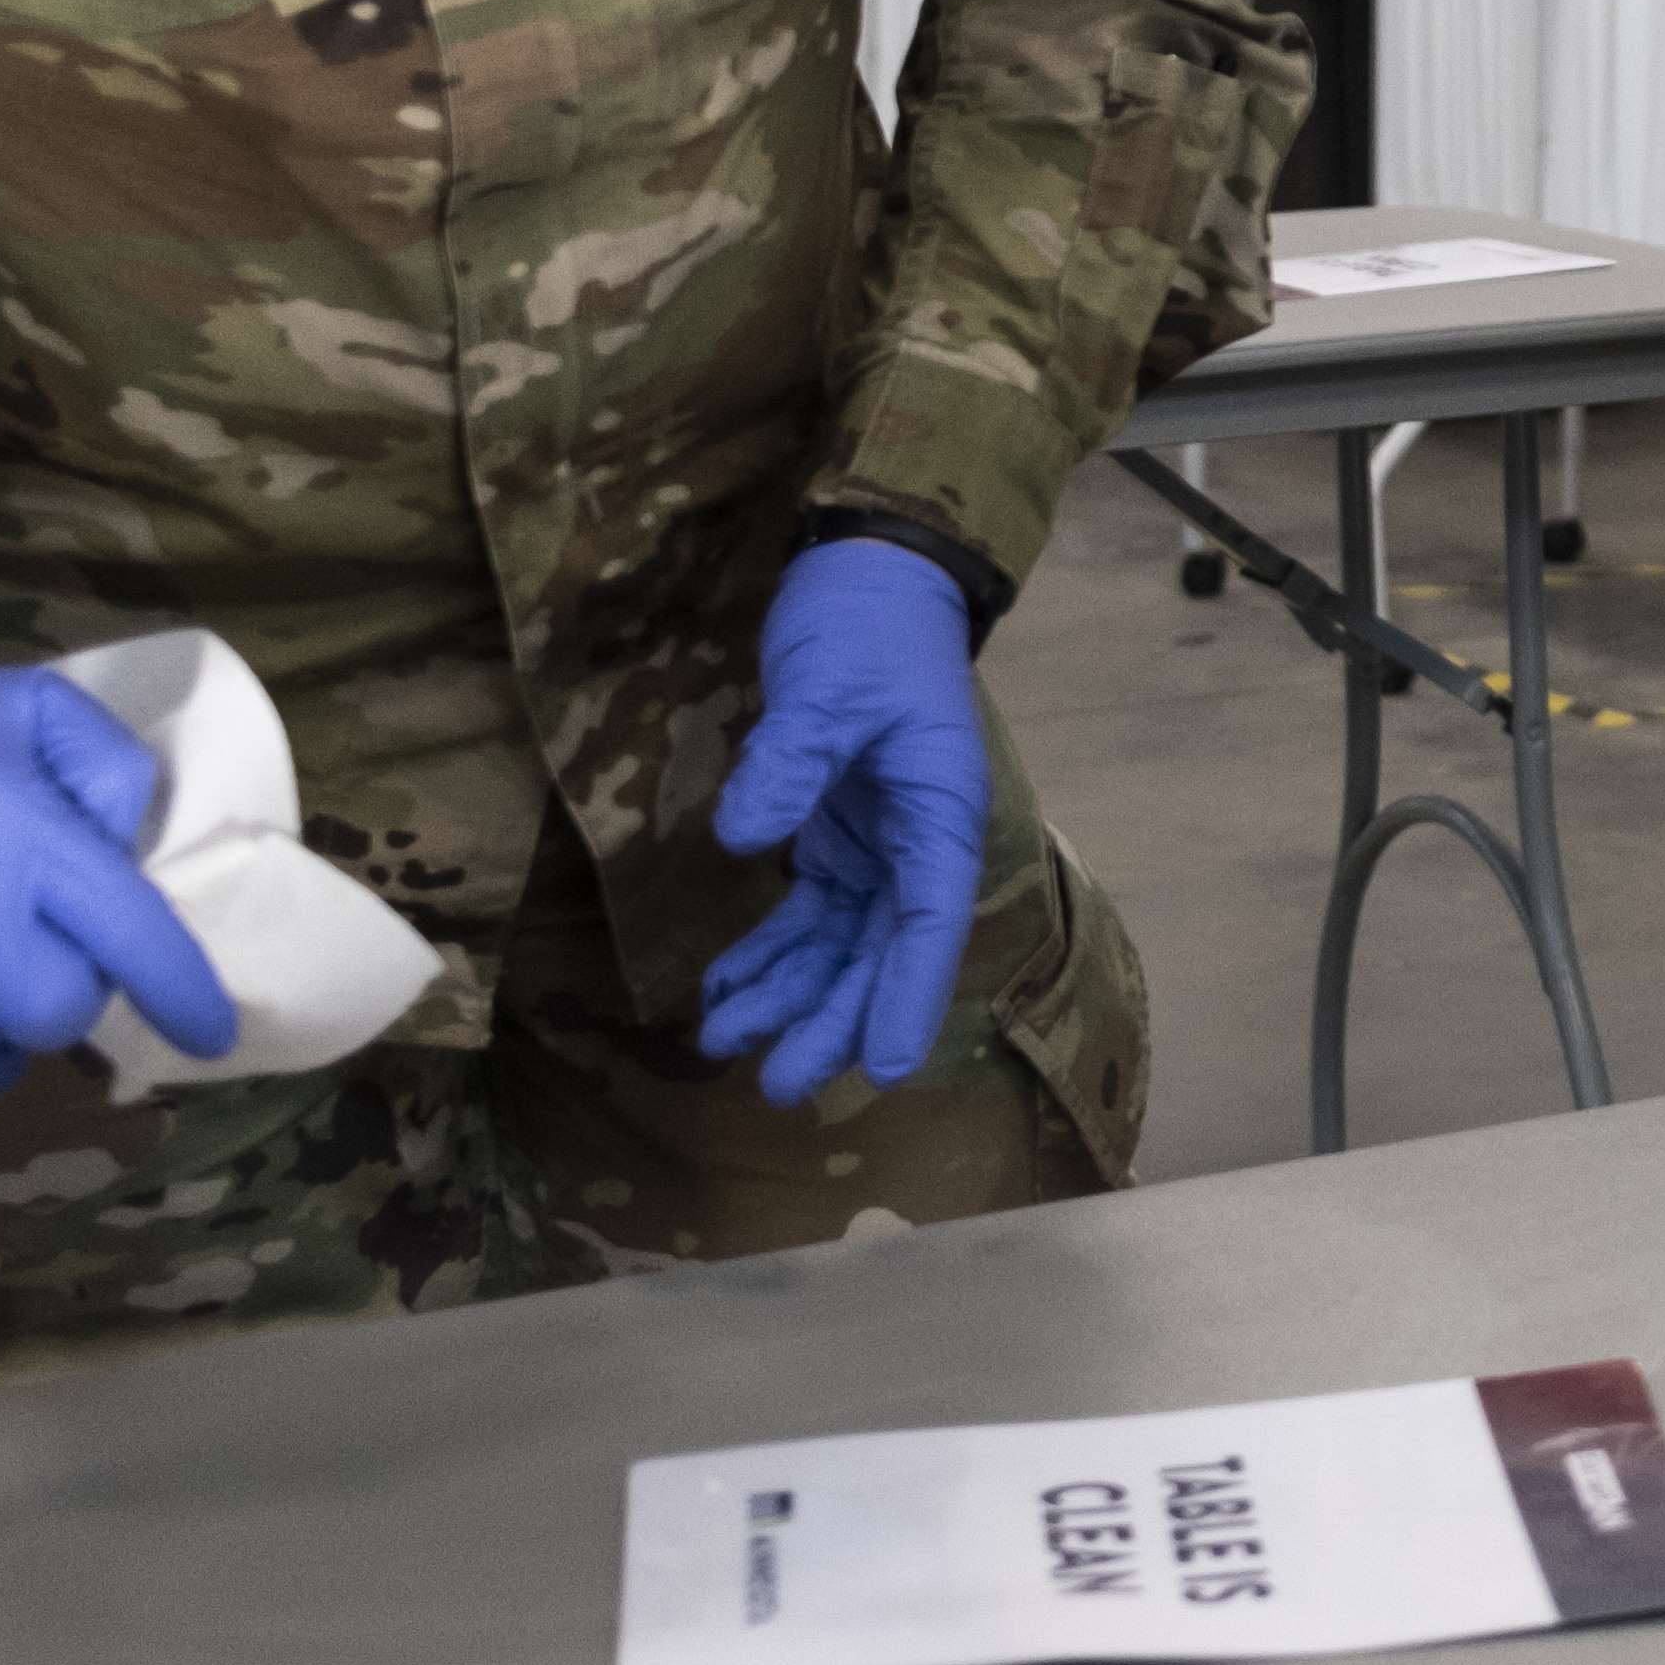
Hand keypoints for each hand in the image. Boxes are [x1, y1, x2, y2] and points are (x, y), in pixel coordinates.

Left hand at [705, 539, 991, 1102]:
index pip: (930, 919)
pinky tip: (724, 990)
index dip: (910, 994)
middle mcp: (917, 841)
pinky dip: (769, 953)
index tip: (887, 1066)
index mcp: (939, 811)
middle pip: (881, 952)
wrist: (870, 579)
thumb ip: (794, 760)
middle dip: (833, 1020)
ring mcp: (875, 842)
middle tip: (776, 1086)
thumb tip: (745, 836)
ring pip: (840, 945)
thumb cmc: (869, 628)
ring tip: (725, 1044)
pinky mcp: (836, 834)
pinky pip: (807, 913)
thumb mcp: (831, 685)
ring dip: (791, 996)